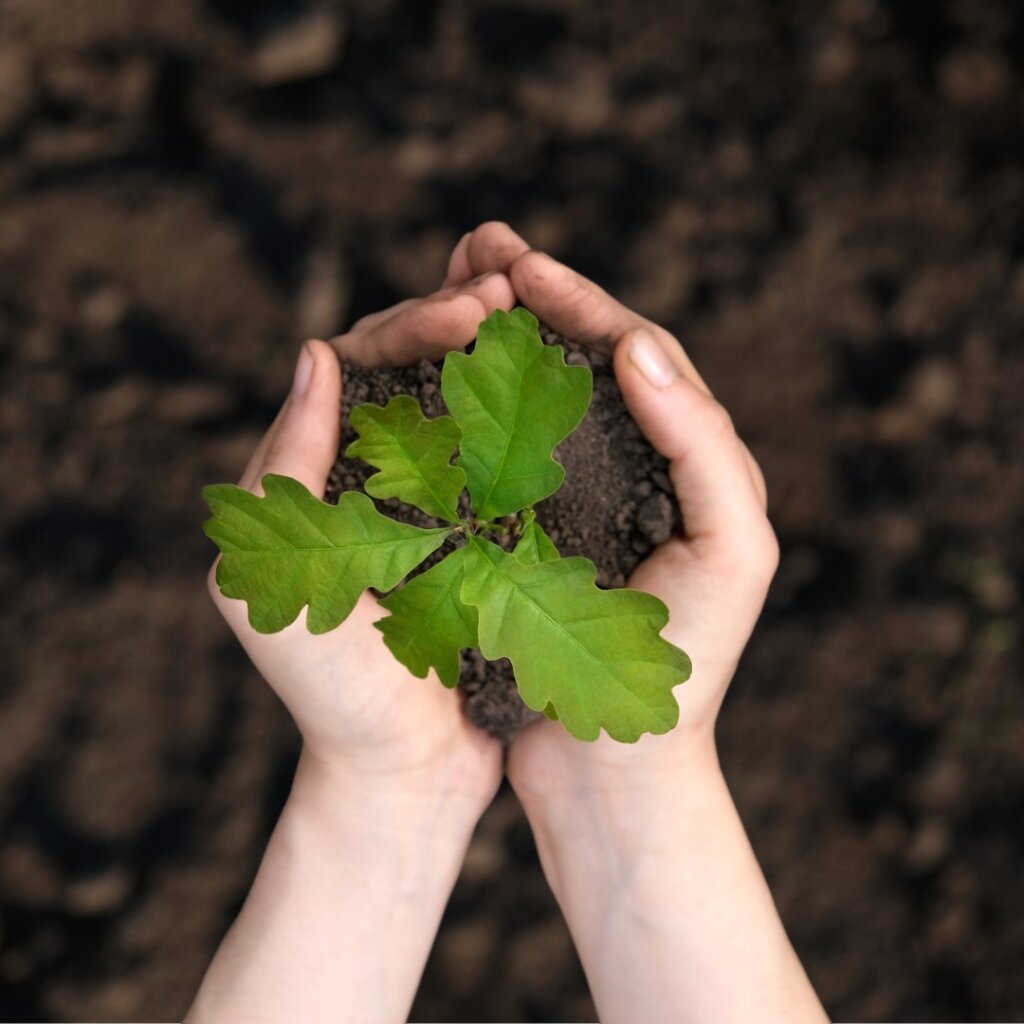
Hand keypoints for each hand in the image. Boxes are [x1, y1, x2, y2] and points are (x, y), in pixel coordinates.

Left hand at [207, 268, 515, 805]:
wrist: (404, 772)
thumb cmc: (329, 690)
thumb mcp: (267, 584)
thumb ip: (282, 473)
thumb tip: (314, 353)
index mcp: (318, 477)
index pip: (355, 368)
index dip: (409, 326)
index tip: (470, 308)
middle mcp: (375, 478)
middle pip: (412, 371)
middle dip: (458, 320)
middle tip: (512, 289)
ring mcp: (436, 504)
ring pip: (463, 404)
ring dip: (496, 355)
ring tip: (540, 309)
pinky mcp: (487, 537)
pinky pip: (505, 461)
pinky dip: (527, 417)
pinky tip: (563, 385)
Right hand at [445, 223, 777, 791]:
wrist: (619, 766)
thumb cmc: (685, 668)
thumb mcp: (730, 552)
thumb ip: (704, 444)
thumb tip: (640, 344)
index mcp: (687, 461)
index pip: (640, 353)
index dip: (583, 301)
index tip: (522, 265)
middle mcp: (632, 468)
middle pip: (584, 358)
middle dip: (534, 297)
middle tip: (479, 247)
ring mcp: (575, 499)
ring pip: (534, 396)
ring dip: (495, 339)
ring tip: (451, 290)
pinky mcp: (524, 536)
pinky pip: (495, 454)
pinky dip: (466, 408)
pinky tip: (429, 379)